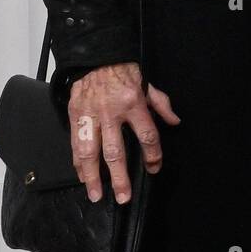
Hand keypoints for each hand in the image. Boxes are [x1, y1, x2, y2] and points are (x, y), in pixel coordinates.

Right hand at [68, 62, 179, 203]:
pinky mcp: (75, 114)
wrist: (95, 54)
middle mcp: (112, 111)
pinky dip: (77, 162)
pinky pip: (75, 143)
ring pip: (90, 152)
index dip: (153, 155)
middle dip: (120, 177)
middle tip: (123, 197)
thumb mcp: (147, 83)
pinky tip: (81, 176)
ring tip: (96, 195)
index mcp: (133, 102)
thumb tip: (174, 122)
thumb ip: (161, 104)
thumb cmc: (123, 70)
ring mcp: (91, 115)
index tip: (154, 167)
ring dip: (93, 177)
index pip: (147, 135)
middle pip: (116, 151)